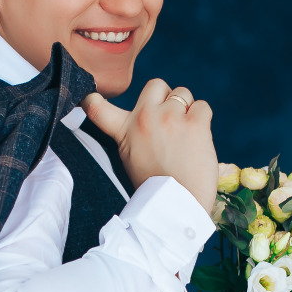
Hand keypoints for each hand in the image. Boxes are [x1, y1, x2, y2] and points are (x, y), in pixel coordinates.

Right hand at [82, 79, 217, 212]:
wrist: (177, 206)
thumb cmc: (156, 186)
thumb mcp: (130, 158)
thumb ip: (132, 132)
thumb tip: (148, 111)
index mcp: (124, 130)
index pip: (97, 108)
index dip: (91, 98)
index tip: (88, 97)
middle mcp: (145, 119)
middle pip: (157, 85)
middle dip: (166, 98)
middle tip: (170, 123)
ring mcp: (170, 118)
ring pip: (183, 94)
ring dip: (187, 110)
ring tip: (185, 137)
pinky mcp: (195, 123)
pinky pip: (202, 106)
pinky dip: (202, 119)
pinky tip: (198, 139)